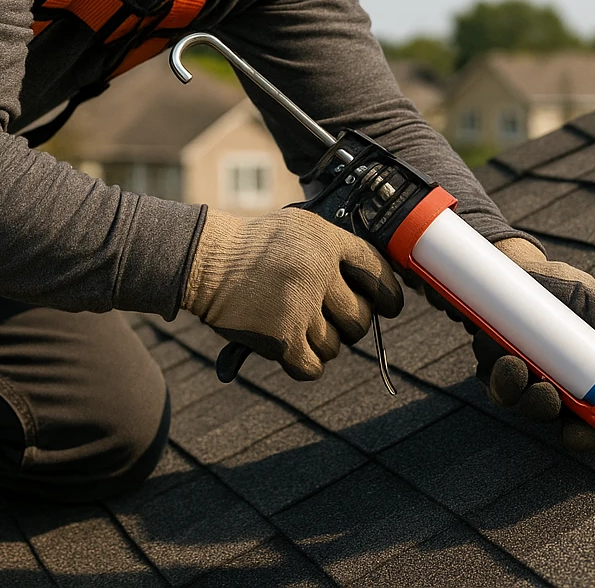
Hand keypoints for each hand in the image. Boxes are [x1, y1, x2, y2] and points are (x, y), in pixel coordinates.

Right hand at [183, 207, 403, 380]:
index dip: (389, 294)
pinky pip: (313, 367)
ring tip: (299, 326)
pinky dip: (307, 364)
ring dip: (322, 343)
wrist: (205, 260)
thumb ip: (334, 249)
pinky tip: (295, 350)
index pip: (377, 271)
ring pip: (335, 346)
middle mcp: (317, 272)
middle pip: (360, 317)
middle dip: (350, 323)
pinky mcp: (281, 337)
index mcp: (326, 241)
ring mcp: (299, 306)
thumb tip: (374, 284)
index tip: (389, 307)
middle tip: (331, 319)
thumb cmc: (252, 245)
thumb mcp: (297, 227)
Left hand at [434, 237, 594, 451]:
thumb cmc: (557, 286)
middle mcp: (552, 383)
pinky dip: (494, 372)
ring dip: (516, 389)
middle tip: (547, 393)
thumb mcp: (587, 296)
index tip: (592, 430)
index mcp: (583, 377)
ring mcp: (521, 377)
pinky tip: (497, 350)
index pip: (592, 419)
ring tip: (514, 362)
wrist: (515, 267)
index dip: (591, 434)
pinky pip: (491, 381)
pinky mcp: (492, 366)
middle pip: (551, 418)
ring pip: (516, 401)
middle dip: (546, 411)